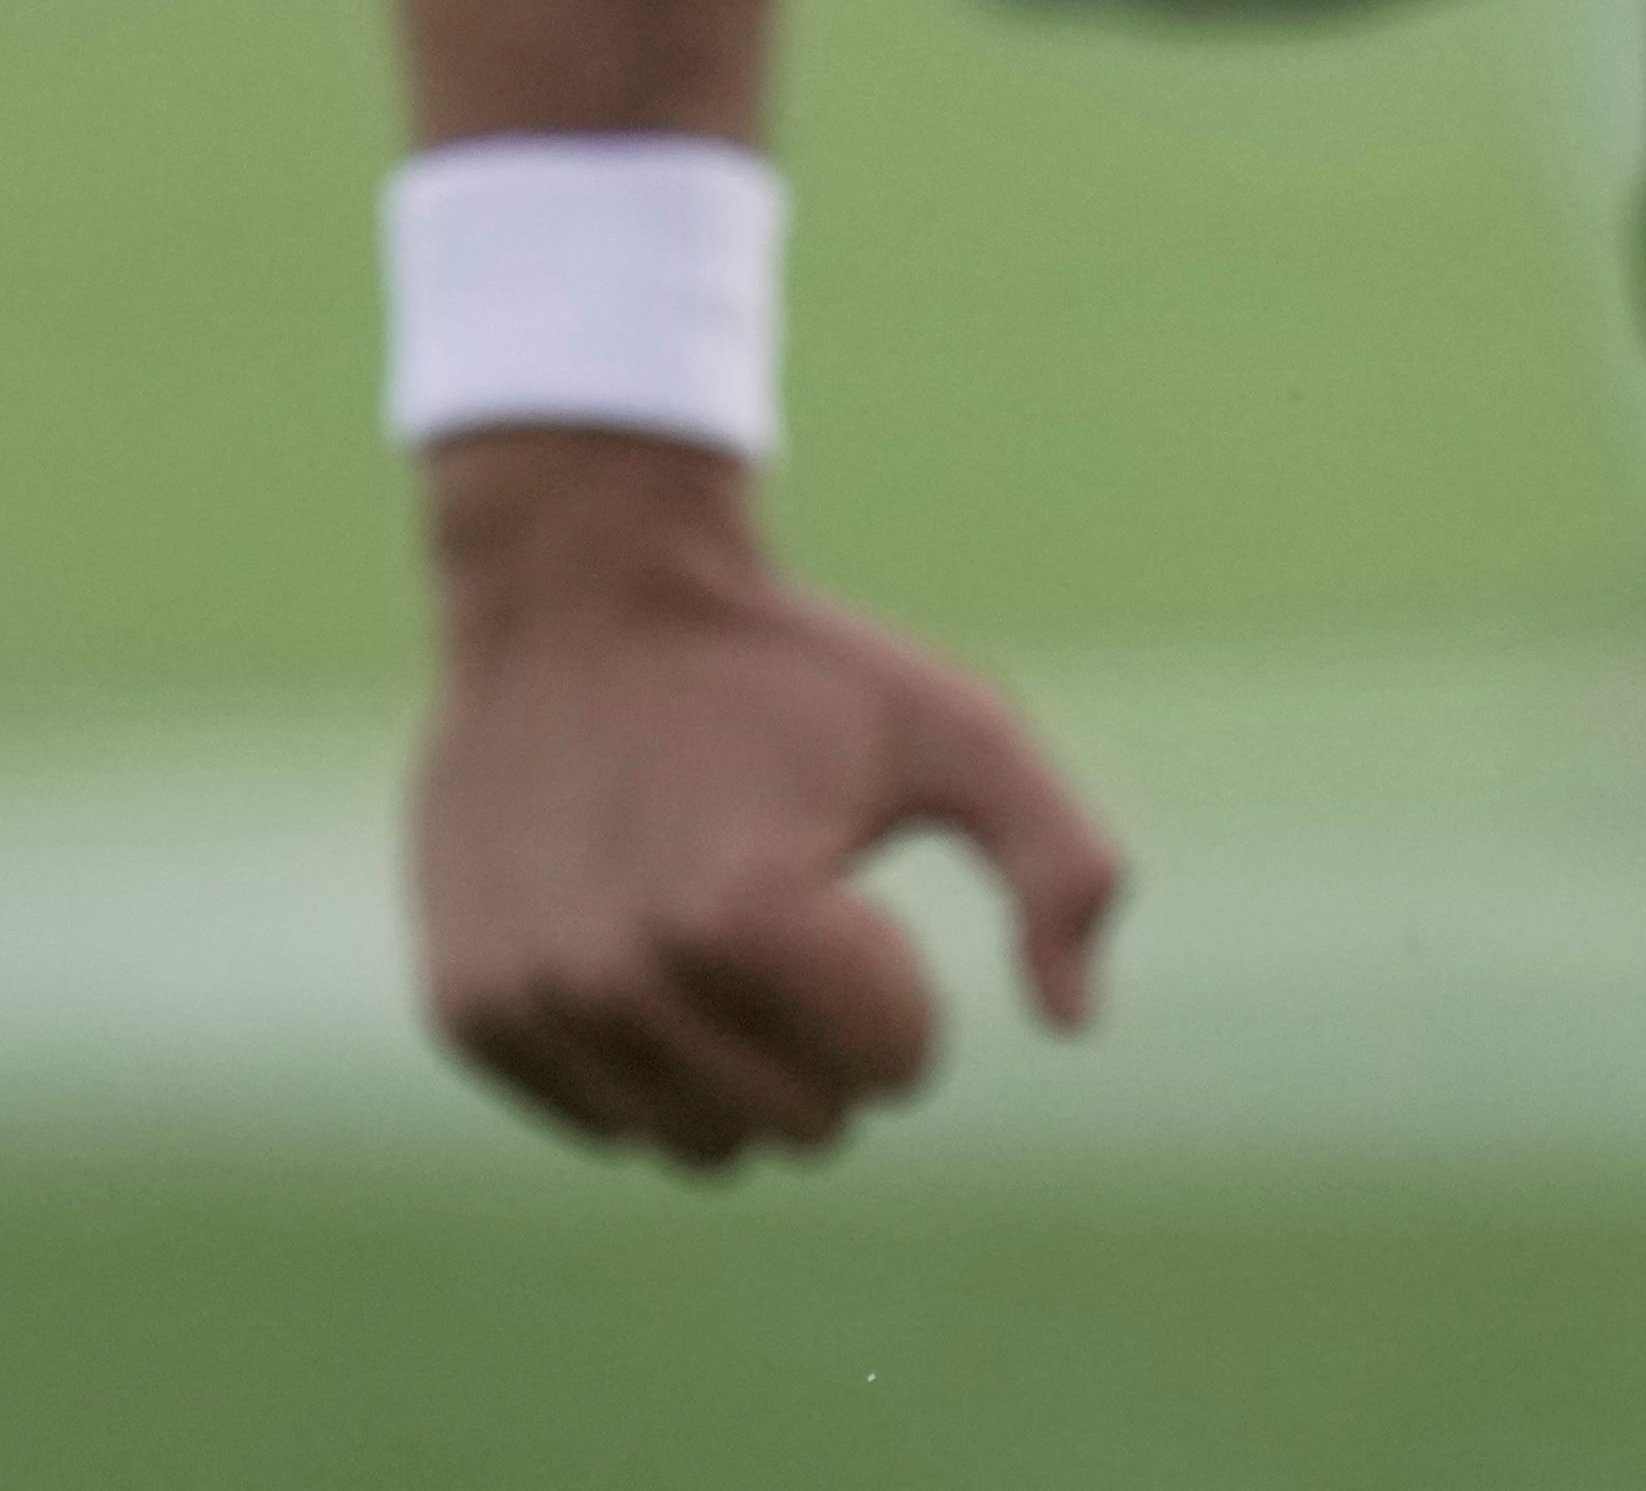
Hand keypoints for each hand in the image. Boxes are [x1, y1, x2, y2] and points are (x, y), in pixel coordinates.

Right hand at [411, 430, 1120, 1165]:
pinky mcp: (467, 1017)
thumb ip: (1060, 866)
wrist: (580, 604)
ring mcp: (529, 1005)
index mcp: (748, 911)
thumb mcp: (960, 730)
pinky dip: (649, 1064)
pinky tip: (643, 949)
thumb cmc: (791, 674)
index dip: (906, 985)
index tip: (862, 892)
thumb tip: (1075, 1026)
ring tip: (723, 938)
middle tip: (800, 922)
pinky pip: (604, 1125)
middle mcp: (621, 977)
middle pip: (799, 1126)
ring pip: (697, 1144)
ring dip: (740, 1070)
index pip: (893, 1066)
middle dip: (830, 1042)